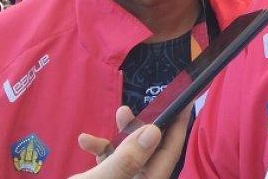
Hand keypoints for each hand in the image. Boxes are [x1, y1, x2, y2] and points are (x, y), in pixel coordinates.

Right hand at [71, 105, 189, 177]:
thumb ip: (126, 159)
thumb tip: (154, 132)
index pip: (169, 154)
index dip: (177, 127)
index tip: (184, 101)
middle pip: (150, 153)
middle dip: (141, 128)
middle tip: (126, 110)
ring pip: (130, 156)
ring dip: (121, 136)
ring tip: (114, 115)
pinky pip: (111, 165)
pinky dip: (101, 151)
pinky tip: (84, 141)